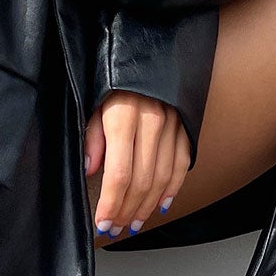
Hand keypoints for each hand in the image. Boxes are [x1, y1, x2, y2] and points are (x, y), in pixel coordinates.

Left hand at [85, 89, 191, 237]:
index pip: (120, 174)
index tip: (102, 222)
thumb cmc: (112, 77)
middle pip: (142, 181)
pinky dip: (171, 189)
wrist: (144, 47)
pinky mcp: (185, 125)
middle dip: (127, 211)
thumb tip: (91, 169)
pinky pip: (181, 165)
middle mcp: (152, 122)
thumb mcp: (92, 101)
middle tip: (115, 227)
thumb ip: (92, 137)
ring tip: (133, 223)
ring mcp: (173, 124)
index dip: (111, 204)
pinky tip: (159, 205)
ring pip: (162, 178)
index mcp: (124, 116)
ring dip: (147, 207)